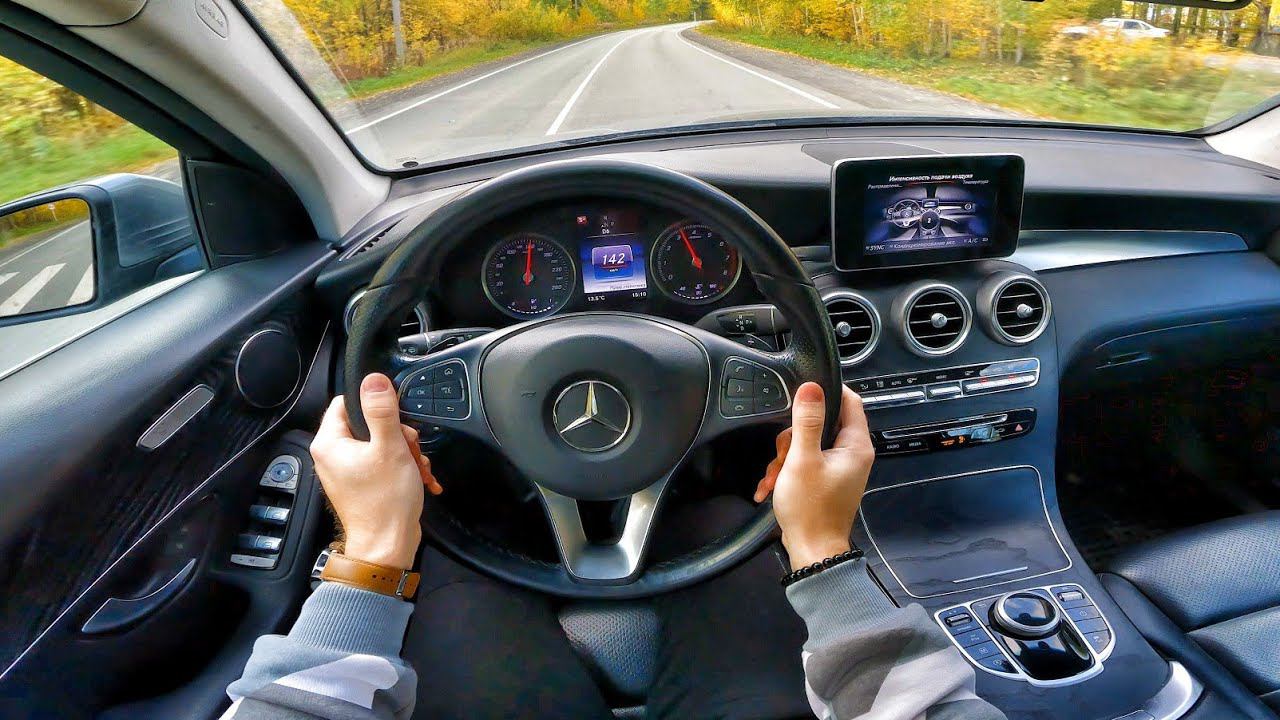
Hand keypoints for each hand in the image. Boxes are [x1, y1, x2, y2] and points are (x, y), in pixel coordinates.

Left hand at [310, 373, 442, 569]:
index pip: (346, 402)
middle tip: (409, 448)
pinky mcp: (363, 483)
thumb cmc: (385, 503)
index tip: (395, 417)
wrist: (388, 547)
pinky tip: (419, 477)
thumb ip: (382, 411)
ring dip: (406, 452)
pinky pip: (384, 462)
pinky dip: (404, 467)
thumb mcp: (389, 447)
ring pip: (381, 443)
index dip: (375, 405)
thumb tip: (374, 380)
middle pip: (369, 423)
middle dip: (398, 434)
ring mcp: (348, 471)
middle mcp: (333, 456)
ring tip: (417, 467)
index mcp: (330, 443)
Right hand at [753, 382, 873, 570]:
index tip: (802, 395)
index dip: (827, 392)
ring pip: (807, 444)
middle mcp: (852, 455)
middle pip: (821, 424)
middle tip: (784, 454)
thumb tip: (812, 388)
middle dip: (794, 437)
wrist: (811, 551)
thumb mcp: (803, 460)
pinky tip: (771, 485)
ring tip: (775, 476)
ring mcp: (839, 468)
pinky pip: (805, 463)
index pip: (850, 401)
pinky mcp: (826, 480)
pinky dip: (787, 472)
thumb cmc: (811, 510)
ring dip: (785, 458)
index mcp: (855, 446)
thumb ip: (807, 421)